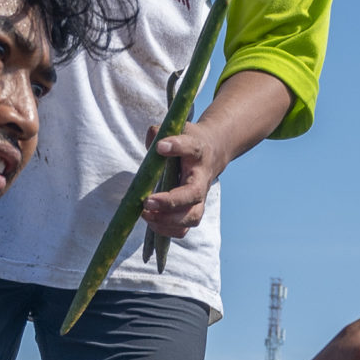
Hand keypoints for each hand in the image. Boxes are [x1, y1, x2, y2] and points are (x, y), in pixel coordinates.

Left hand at [141, 117, 229, 239]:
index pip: (190, 147)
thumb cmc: (190, 142)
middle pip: (193, 194)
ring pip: (192, 216)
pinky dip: (168, 230)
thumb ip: (160, 133)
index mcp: (198, 152)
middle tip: (147, 202)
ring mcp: (200, 198)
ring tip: (146, 215)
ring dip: (168, 221)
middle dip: (171, 202)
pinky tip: (152, 222)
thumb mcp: (178, 129)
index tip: (160, 147)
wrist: (213, 152)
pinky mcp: (193, 211)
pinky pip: (184, 228)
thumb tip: (153, 144)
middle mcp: (202, 178)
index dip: (176, 146)